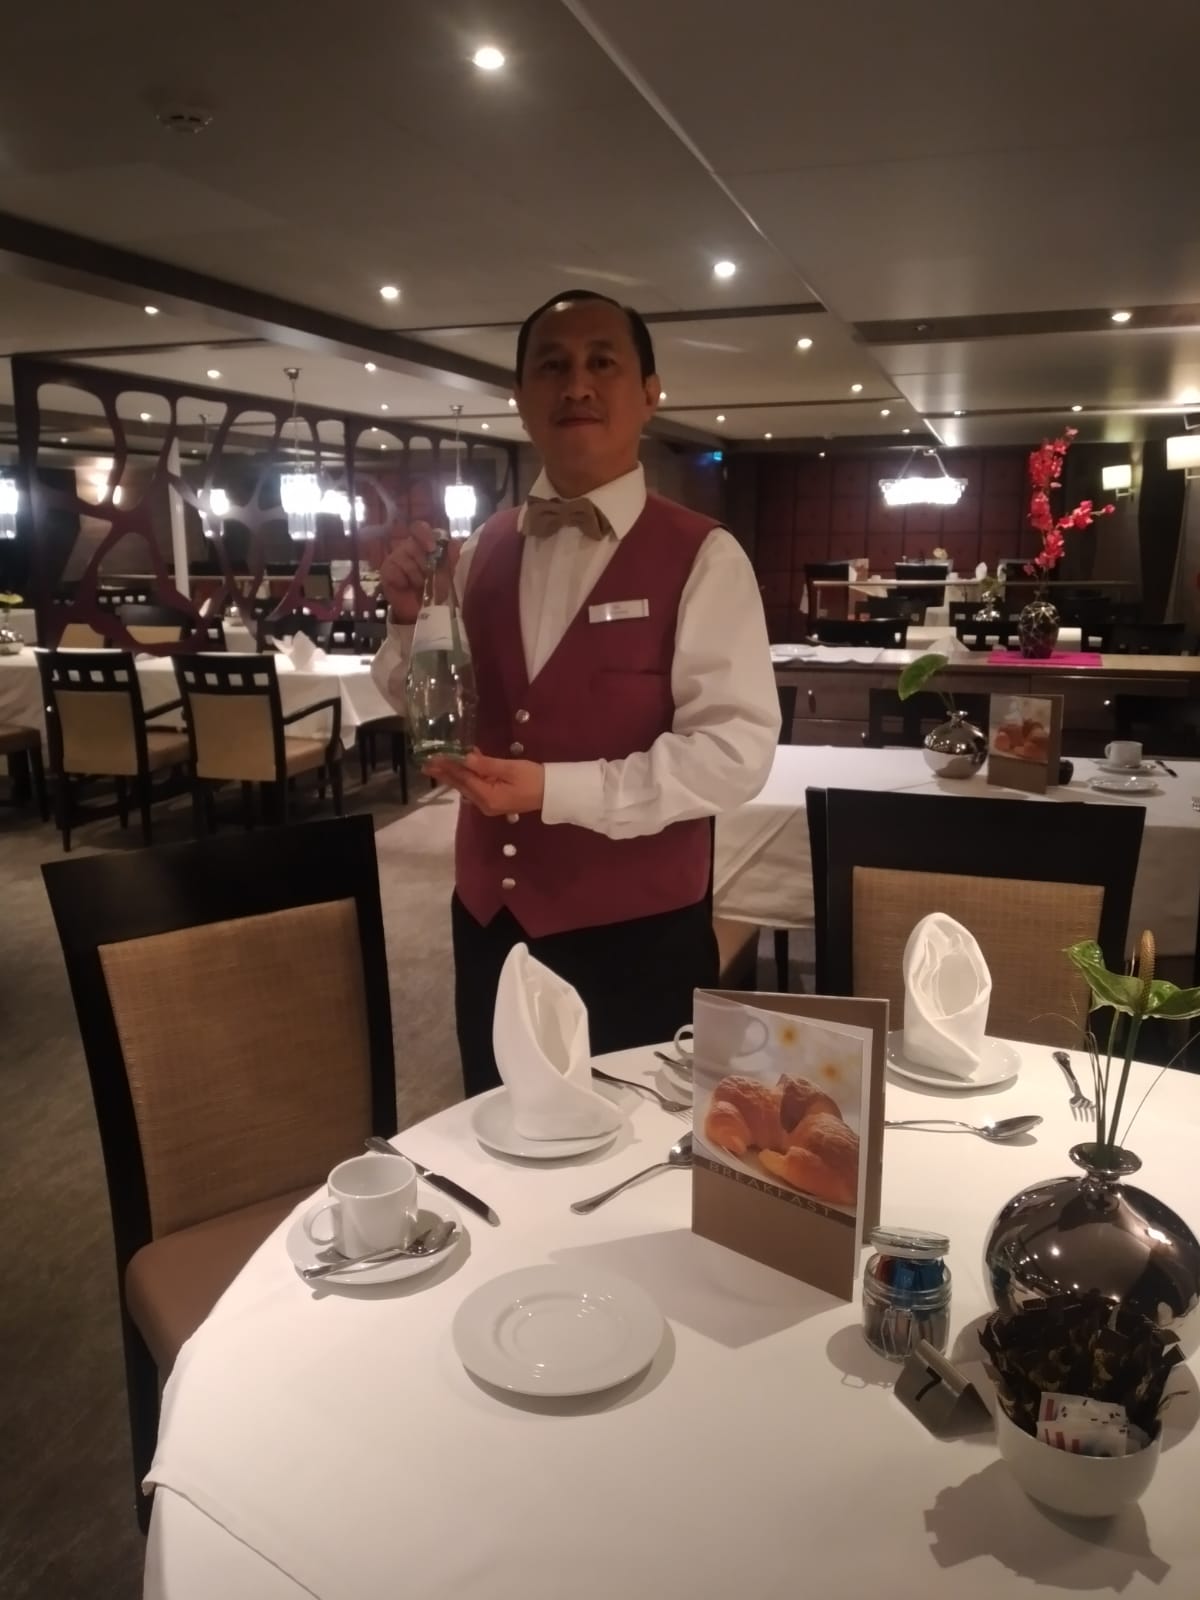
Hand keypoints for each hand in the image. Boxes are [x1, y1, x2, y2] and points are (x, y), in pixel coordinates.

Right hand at [378, 521, 457, 622]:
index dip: (424, 535)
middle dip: (423, 562)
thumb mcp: (452, 575)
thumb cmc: (439, 591)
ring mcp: (396, 558)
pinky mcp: (386, 571)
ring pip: (402, 557)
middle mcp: (409, 548)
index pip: (419, 528)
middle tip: (428, 575)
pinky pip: (392, 569)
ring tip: (420, 585)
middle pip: (411, 543)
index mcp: (425, 544)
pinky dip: (402, 580)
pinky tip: (406, 586)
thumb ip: (455, 558)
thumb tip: (454, 543)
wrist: (424, 613)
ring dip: (414, 574)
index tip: (431, 548)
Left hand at [424, 751, 544, 815]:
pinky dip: (465, 778)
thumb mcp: (510, 769)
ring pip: (466, 787)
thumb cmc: (535, 778)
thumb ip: (486, 765)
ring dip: (452, 776)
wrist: (553, 792)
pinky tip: (458, 770)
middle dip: (444, 774)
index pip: (463, 778)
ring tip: (436, 767)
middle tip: (426, 764)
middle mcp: (485, 803)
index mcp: (488, 796)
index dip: (448, 766)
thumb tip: (465, 758)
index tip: (433, 757)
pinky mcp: (494, 800)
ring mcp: (489, 804)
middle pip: (461, 785)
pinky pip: (475, 788)